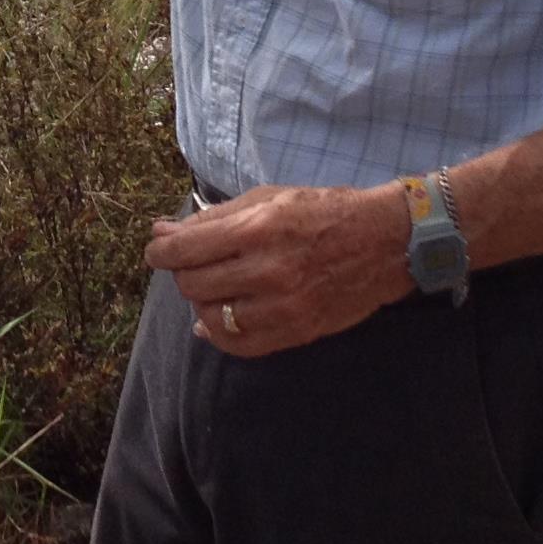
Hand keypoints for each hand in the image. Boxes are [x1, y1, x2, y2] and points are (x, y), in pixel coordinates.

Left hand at [144, 184, 414, 357]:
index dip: (160, 251)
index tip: (158, 250)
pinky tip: (216, 320)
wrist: (385, 243)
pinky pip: (238, 345)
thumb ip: (213, 217)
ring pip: (210, 318)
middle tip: (195, 263)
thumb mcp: (269, 198)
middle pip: (193, 285)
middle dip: (183, 273)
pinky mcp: (296, 331)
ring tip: (214, 287)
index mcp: (260, 228)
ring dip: (202, 302)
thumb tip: (162, 232)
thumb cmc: (324, 211)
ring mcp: (283, 306)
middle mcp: (268, 270)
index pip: (185, 249)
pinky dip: (218, 334)